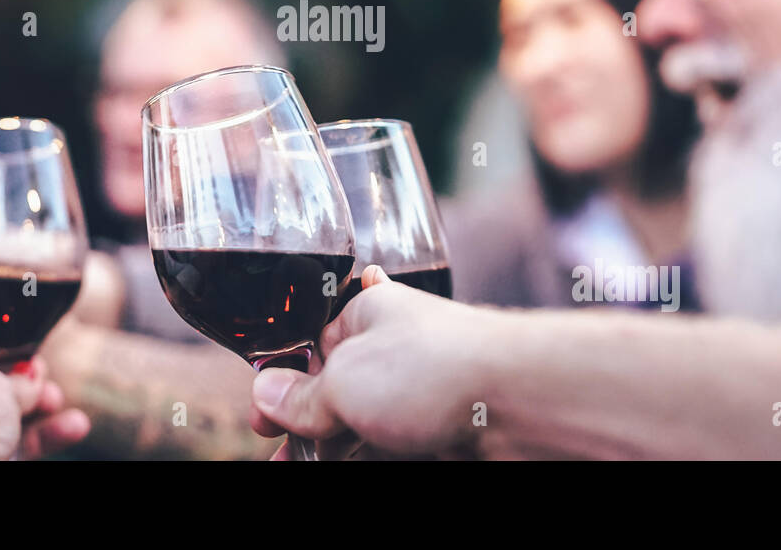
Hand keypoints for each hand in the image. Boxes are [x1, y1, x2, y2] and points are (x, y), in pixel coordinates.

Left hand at [0, 349, 89, 459]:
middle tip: (52, 394)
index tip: (37, 364)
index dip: (15, 360)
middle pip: (4, 392)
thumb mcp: (3, 385)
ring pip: (15, 421)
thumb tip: (32, 380)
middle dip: (36, 393)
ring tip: (76, 421)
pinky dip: (45, 437)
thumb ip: (23, 381)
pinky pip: (20, 445)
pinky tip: (73, 428)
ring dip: (47, 417)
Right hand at [249, 266, 494, 458]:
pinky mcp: (441, 429)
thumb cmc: (430, 369)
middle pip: (336, 389)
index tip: (262, 419)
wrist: (518, 400)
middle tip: (278, 455)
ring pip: (363, 423)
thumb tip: (265, 394)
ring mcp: (418, 391)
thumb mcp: (343, 382)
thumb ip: (301, 396)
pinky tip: (346, 465)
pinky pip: (393, 444)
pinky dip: (364, 457)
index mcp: (367, 314)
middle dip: (303, 424)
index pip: (314, 345)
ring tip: (299, 466)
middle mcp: (393, 349)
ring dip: (330, 448)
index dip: (284, 382)